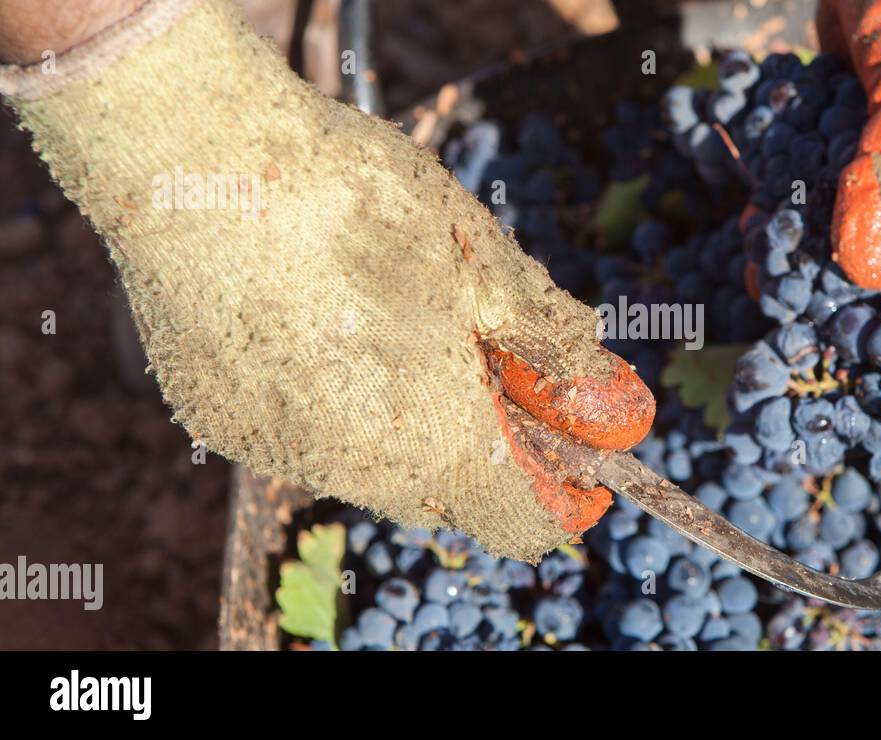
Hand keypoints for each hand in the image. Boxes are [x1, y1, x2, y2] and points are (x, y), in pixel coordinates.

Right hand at [1, 0, 652, 560]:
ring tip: (409, 324)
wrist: (195, 153)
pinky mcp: (219, 417)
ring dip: (412, 422)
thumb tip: (595, 378)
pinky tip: (327, 321)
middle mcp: (353, 470)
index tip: (581, 453)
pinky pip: (305, 435)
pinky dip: (339, 402)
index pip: (520, 521)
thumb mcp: (480, 256)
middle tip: (500, 368)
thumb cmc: (357, 198)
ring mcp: (277, 448)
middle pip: (449, 495)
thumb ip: (546, 332)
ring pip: (375, 466)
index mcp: (433, 440)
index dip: (563, 496)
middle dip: (487, 449)